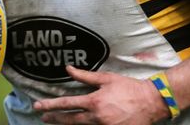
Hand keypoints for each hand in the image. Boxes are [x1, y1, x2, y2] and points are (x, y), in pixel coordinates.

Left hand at [33, 66, 171, 124]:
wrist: (150, 102)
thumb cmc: (129, 87)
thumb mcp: (107, 78)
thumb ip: (85, 76)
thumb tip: (68, 69)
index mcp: (94, 101)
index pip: (67, 104)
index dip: (50, 105)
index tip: (38, 106)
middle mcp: (96, 117)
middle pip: (70, 120)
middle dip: (54, 118)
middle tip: (42, 116)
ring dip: (67, 124)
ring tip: (55, 121)